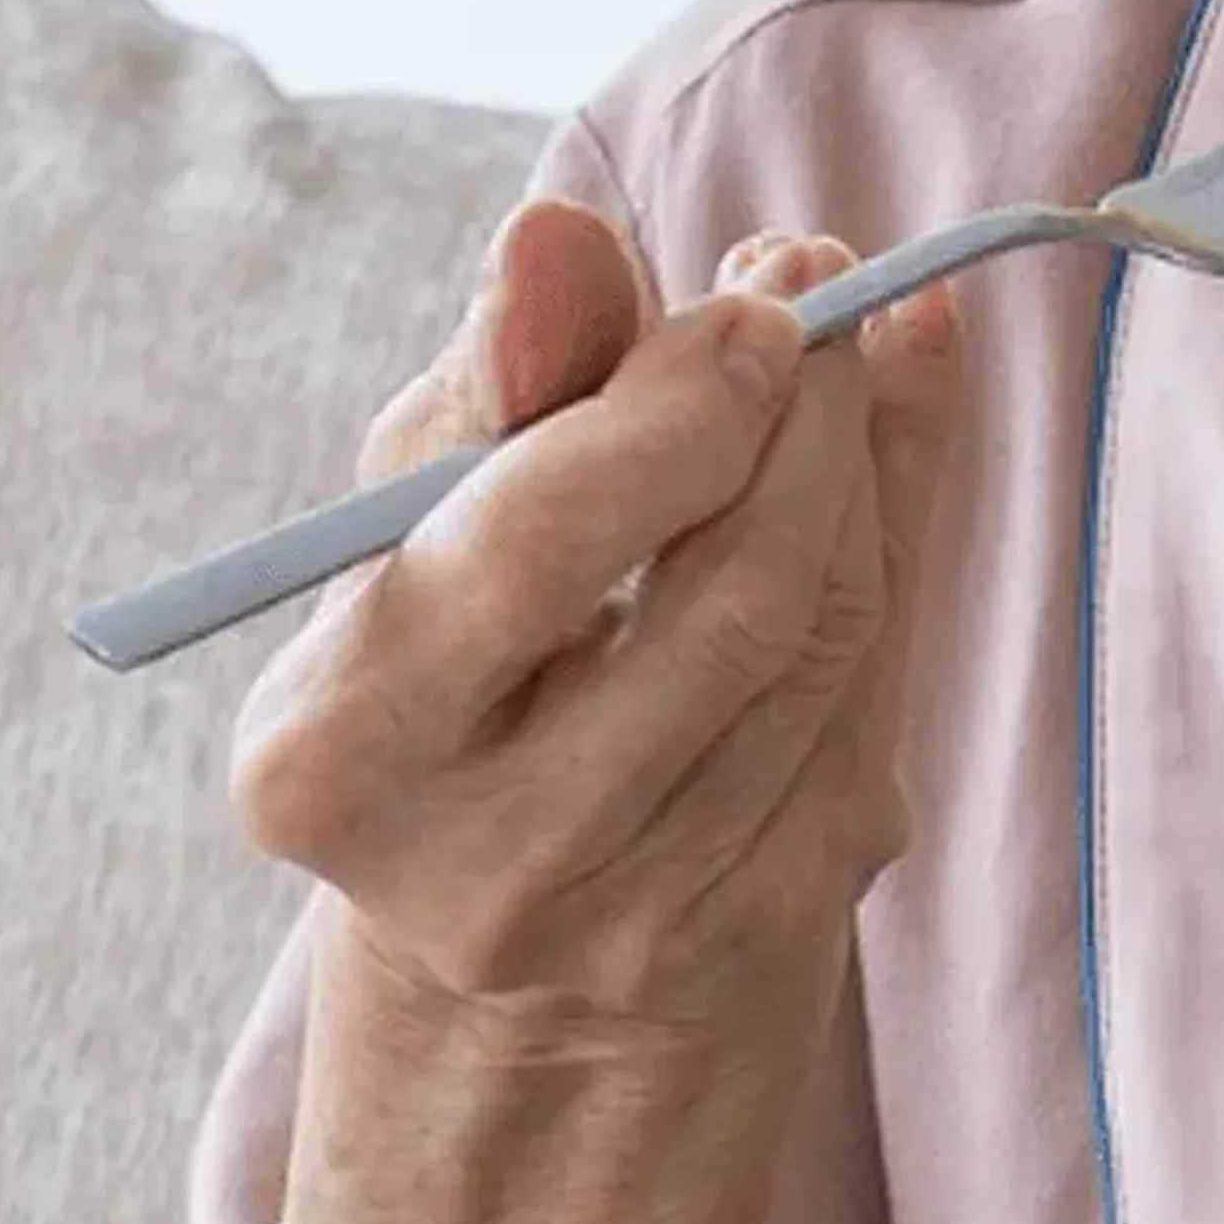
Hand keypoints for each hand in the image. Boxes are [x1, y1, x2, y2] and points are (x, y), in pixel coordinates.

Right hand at [230, 196, 959, 1052]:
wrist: (516, 987)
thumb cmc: (454, 684)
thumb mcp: (424, 534)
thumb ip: (495, 382)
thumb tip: (555, 235)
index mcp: (338, 752)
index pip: (533, 545)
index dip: (674, 403)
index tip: (758, 292)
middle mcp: (481, 864)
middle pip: (727, 595)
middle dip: (804, 415)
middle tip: (820, 291)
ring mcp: (639, 920)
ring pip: (822, 638)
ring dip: (856, 465)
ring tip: (837, 356)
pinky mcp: (767, 936)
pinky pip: (868, 701)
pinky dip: (886, 553)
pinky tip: (868, 466)